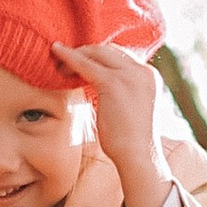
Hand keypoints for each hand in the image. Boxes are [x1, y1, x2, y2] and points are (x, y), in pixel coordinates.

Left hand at [55, 41, 172, 206]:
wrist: (137, 156)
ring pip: (96, 53)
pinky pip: (85, 63)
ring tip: (58, 62)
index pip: (120, 56)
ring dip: (76, 54)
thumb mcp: (130, 109)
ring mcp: (130, 75)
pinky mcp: (113, 83)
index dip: (98, 56)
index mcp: (150, 76)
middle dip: (85, 52)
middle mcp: (143, 71)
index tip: (81, 60)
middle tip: (64, 59)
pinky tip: (56, 54)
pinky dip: (69, 57)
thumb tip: (99, 89)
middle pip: (109, 50)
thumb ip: (121, 93)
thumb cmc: (130, 141)